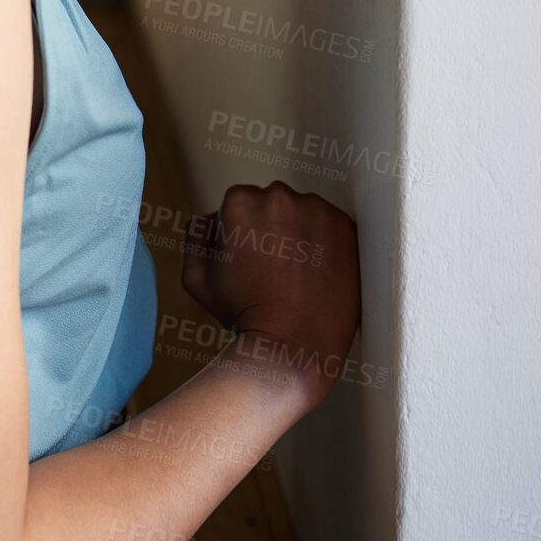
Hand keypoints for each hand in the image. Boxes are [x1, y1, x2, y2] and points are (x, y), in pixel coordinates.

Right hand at [181, 180, 360, 405]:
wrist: (292, 344)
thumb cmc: (243, 312)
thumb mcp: (196, 278)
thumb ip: (194, 236)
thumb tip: (210, 218)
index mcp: (240, 201)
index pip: (239, 201)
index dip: (241, 232)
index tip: (250, 258)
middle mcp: (279, 196)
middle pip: (272, 203)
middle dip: (271, 227)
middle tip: (273, 267)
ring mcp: (317, 210)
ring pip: (303, 212)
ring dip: (299, 232)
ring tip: (296, 272)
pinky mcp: (346, 227)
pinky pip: (331, 225)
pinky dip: (325, 242)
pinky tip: (316, 271)